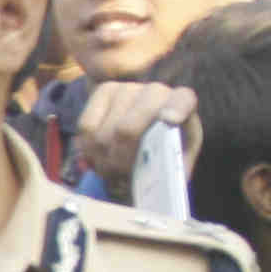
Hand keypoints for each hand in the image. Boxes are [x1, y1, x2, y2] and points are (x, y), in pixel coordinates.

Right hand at [73, 80, 191, 183]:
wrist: (150, 130)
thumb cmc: (165, 147)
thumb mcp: (176, 159)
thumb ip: (171, 168)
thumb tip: (156, 183)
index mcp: (184, 104)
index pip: (183, 101)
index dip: (174, 110)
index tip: (169, 120)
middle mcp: (156, 91)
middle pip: (126, 129)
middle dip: (118, 161)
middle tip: (119, 175)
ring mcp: (128, 88)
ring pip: (102, 133)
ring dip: (102, 160)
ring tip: (110, 169)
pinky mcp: (104, 91)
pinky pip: (86, 126)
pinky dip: (88, 149)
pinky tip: (97, 156)